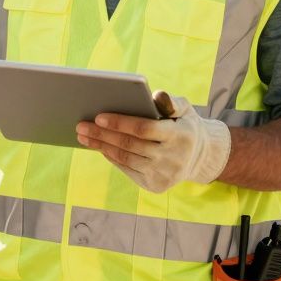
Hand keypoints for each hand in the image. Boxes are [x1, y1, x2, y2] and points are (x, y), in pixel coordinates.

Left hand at [75, 93, 230, 192]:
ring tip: (83, 136)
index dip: (120, 123)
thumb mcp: (184, 110)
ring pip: (125, 158)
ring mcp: (164, 174)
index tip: (98, 116)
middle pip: (130, 145)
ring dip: (101, 146)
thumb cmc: (184, 125)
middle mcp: (172, 158)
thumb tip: (156, 94)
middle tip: (80, 125)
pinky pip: (128, 169)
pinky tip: (99, 146)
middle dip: (102, 134)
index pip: (144, 129)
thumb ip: (170, 102)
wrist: (200, 157)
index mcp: (180, 136)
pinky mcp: (155, 186)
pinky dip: (111, 157)